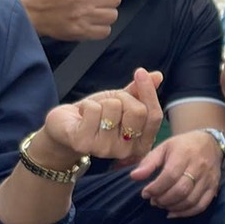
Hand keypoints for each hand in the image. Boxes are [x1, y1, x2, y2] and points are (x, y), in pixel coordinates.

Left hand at [39, 67, 163, 163]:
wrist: (66, 127)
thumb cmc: (96, 116)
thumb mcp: (121, 102)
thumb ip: (139, 92)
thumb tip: (158, 76)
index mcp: (141, 142)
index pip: (154, 116)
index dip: (149, 92)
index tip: (140, 72)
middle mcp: (126, 151)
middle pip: (137, 111)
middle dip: (122, 97)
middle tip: (110, 103)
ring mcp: (105, 149)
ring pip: (114, 107)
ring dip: (102, 102)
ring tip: (94, 112)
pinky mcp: (85, 143)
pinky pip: (94, 110)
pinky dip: (87, 105)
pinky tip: (82, 115)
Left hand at [130, 129, 222, 217]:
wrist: (210, 143)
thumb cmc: (182, 146)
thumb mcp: (163, 148)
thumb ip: (148, 162)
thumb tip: (134, 177)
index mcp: (184, 154)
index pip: (170, 176)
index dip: (156, 188)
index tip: (145, 193)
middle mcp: (198, 167)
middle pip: (181, 190)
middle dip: (163, 199)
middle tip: (154, 201)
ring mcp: (208, 179)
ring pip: (191, 200)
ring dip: (173, 207)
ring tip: (162, 205)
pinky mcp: (213, 188)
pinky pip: (201, 206)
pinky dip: (186, 213)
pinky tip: (174, 212)